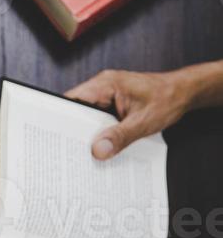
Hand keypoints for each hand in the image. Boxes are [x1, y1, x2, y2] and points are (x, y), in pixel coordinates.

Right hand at [65, 68, 191, 159]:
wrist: (185, 92)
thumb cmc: (167, 99)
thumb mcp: (143, 122)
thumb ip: (120, 136)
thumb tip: (97, 151)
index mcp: (105, 84)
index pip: (72, 100)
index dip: (60, 117)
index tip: (53, 135)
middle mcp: (102, 87)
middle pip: (76, 110)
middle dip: (72, 130)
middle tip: (68, 152)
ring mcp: (106, 96)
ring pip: (87, 117)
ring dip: (87, 133)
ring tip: (83, 153)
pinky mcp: (112, 105)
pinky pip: (98, 120)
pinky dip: (98, 133)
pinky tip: (99, 147)